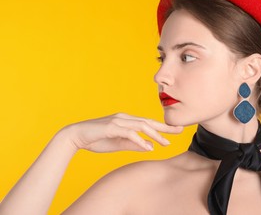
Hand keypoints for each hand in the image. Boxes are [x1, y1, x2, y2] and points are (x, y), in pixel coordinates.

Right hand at [61, 113, 182, 152]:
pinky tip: (148, 147)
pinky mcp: (111, 127)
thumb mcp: (118, 144)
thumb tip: (150, 147)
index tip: (175, 131)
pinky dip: (140, 140)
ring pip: (141, 126)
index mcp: (127, 120)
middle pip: (149, 122)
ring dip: (155, 134)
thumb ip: (133, 144)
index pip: (148, 123)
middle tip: (180, 130)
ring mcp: (118, 121)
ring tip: (166, 143)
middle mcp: (125, 118)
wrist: (75, 135)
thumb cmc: (96, 139)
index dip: (162, 127)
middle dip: (165, 127)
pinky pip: (129, 133)